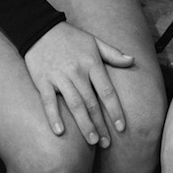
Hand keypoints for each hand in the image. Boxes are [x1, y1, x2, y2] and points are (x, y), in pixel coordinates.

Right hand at [24, 21, 134, 142]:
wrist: (40, 28)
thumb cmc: (70, 37)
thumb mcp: (94, 41)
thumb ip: (113, 54)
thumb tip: (133, 60)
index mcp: (91, 63)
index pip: (107, 91)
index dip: (115, 110)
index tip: (121, 127)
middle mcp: (77, 72)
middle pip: (92, 103)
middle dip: (100, 124)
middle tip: (106, 143)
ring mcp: (59, 77)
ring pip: (74, 105)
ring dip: (84, 124)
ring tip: (92, 141)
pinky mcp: (43, 81)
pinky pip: (49, 101)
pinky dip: (54, 117)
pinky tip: (60, 132)